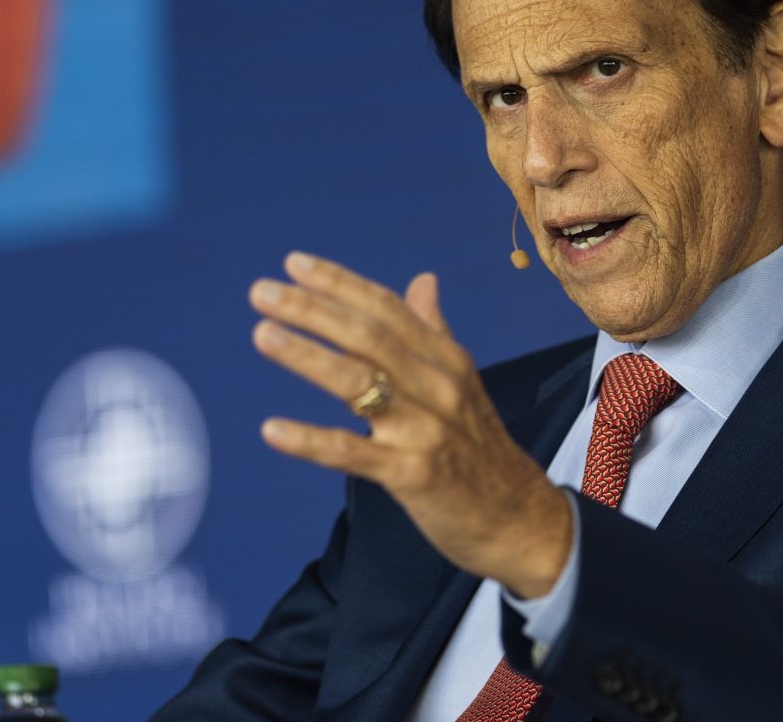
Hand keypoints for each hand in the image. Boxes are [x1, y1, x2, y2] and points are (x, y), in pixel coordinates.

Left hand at [248, 252, 572, 598]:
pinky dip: (310, 441)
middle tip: (261, 291)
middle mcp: (438, 386)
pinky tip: (271, 429)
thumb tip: (423, 280)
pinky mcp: (413, 475)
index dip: (340, 283)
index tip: (294, 263)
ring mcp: (425, 430)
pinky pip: (352, 454)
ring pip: (359, 384)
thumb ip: (434, 331)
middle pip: (369, 336)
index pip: (388, 309)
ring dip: (307, 356)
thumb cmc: (480, 448)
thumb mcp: (463, 383)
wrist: (520, 518)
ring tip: (262, 334)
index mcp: (447, 359)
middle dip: (313, 310)